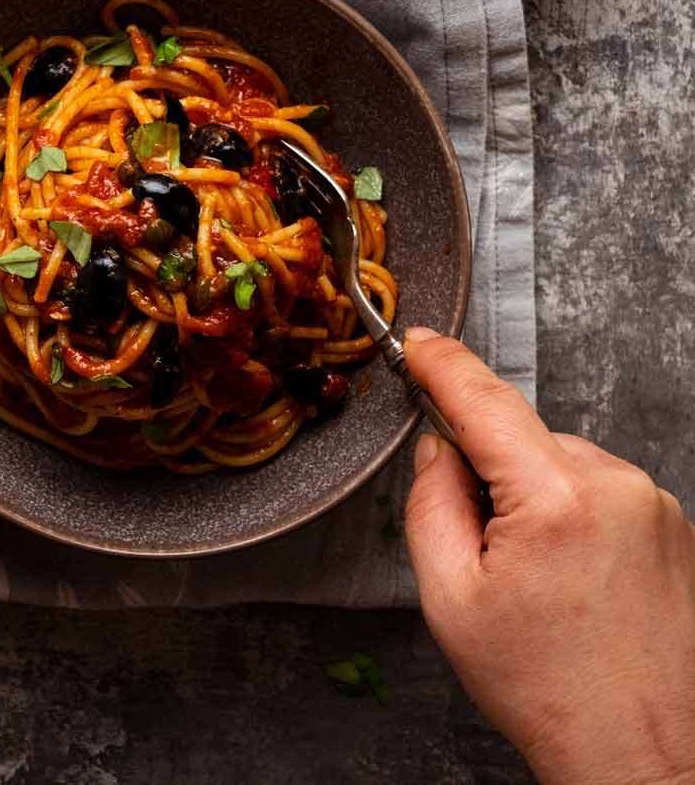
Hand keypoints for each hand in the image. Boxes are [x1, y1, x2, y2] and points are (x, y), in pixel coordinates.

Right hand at [404, 328, 694, 784]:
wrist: (643, 755)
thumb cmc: (546, 689)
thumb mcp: (450, 599)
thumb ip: (430, 503)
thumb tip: (439, 448)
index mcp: (555, 500)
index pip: (485, 402)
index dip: (443, 364)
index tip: (416, 342)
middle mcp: (616, 485)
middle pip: (522, 439)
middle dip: (488, 471)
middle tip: (484, 550)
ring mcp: (653, 501)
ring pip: (560, 463)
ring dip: (535, 496)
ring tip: (541, 580)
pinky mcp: (672, 520)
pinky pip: (598, 487)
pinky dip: (572, 512)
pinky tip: (575, 576)